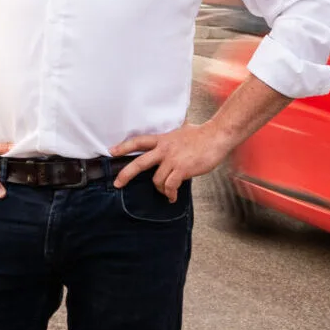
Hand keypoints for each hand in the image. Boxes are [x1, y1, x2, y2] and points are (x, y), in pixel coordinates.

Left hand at [111, 122, 236, 201]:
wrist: (217, 136)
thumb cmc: (203, 135)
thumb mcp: (181, 132)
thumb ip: (172, 138)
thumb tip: (172, 138)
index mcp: (163, 139)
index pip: (139, 141)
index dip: (124, 146)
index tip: (112, 151)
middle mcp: (164, 149)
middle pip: (139, 162)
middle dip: (126, 174)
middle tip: (117, 183)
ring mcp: (173, 159)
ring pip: (156, 180)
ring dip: (160, 189)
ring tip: (166, 192)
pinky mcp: (182, 169)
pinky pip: (170, 186)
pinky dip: (170, 194)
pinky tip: (172, 197)